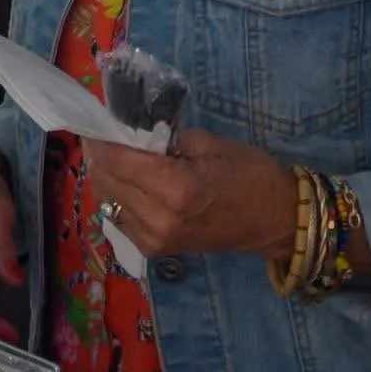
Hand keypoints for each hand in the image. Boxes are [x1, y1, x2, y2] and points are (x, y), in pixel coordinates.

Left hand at [81, 128, 296, 260]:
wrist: (276, 223)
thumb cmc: (251, 176)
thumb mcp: (211, 144)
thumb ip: (167, 137)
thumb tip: (134, 133)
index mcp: (176, 188)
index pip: (117, 159)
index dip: (101, 138)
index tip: (94, 121)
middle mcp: (159, 218)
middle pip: (106, 180)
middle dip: (98, 155)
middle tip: (100, 134)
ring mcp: (155, 238)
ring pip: (108, 200)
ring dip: (104, 175)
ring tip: (110, 154)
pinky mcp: (156, 249)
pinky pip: (120, 219)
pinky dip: (116, 196)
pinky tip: (125, 181)